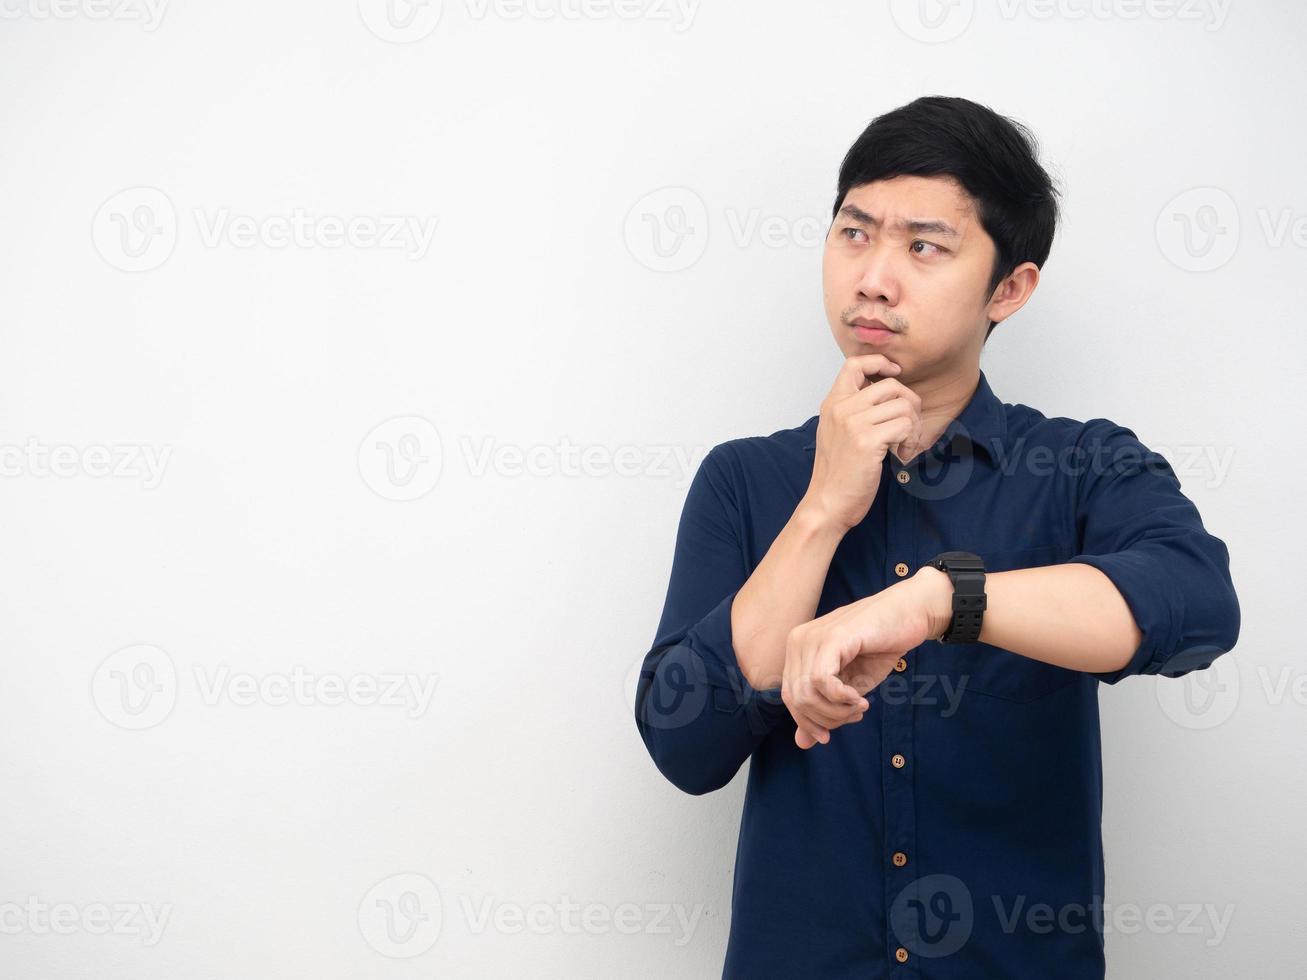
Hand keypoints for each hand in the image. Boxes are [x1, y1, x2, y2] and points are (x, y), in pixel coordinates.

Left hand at [782, 572, 945, 749]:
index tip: (831, 734)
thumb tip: (801, 743)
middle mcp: (798, 640)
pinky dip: (841, 699)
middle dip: (824, 719)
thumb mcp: (848, 688)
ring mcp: (812, 637)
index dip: (808, 722)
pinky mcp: (831, 638)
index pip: (789, 697)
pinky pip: (821, 681)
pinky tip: (859, 698)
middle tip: (854, 716)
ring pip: (806, 694)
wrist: (910, 615)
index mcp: (797, 649)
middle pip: (795, 699)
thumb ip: (823, 711)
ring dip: (835, 712)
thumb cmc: (879, 648)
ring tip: (859, 707)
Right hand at [804, 354, 923, 531]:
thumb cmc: (837, 472)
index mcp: (833, 403)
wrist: (828, 503)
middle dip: (909, 404)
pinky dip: (911, 441)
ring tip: (904, 445)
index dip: (880, 362)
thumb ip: (853, 410)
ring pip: (903, 406)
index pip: (854, 364)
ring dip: (913, 427)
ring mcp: (853, 424)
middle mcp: (841, 409)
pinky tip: (902, 455)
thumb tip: (885, 393)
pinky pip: (905, 426)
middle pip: (891, 385)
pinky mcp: (867, 441)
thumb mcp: (836, 432)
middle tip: (907, 428)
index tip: (895, 373)